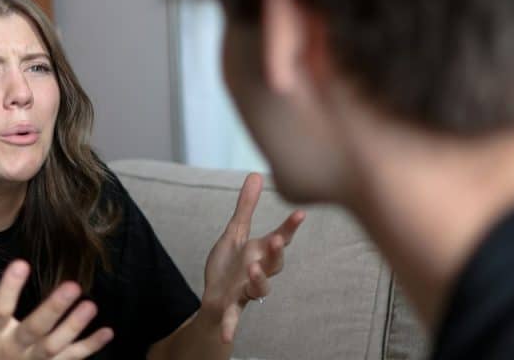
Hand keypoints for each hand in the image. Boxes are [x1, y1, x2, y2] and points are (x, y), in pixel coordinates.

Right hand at [0, 251, 113, 359]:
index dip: (8, 288)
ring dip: (74, 328)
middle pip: (33, 331)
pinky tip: (108, 331)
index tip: (20, 263)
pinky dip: (90, 347)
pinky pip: (71, 359)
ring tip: (91, 305)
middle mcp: (11, 348)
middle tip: (73, 286)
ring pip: (55, 347)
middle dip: (53, 310)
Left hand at [202, 173, 304, 343]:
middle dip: (275, 253)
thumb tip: (256, 174)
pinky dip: (230, 328)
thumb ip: (246, 206)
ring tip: (252, 270)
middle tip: (275, 240)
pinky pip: (233, 318)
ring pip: (260, 289)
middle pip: (274, 264)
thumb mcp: (234, 232)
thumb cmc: (229, 264)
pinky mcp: (231, 306)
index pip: (279, 239)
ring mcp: (246, 290)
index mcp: (260, 253)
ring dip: (259, 280)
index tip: (300, 213)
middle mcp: (259, 271)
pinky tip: (227, 339)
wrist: (214, 294)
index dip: (289, 227)